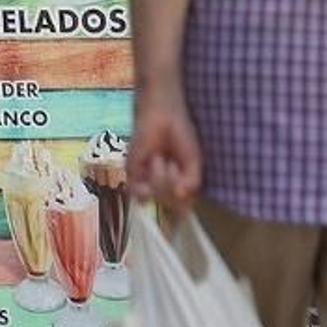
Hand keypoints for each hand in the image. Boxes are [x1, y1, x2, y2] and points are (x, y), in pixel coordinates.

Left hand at [129, 83, 201, 206]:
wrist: (163, 115)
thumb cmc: (181, 135)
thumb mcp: (194, 161)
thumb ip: (192, 183)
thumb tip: (181, 197)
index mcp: (178, 187)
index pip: (182, 212)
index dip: (183, 207)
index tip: (186, 193)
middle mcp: (162, 189)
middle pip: (172, 207)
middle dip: (176, 182)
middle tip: (175, 162)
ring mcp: (146, 183)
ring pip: (159, 198)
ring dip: (164, 176)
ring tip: (163, 156)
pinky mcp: (132, 174)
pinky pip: (141, 192)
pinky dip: (152, 176)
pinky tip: (155, 159)